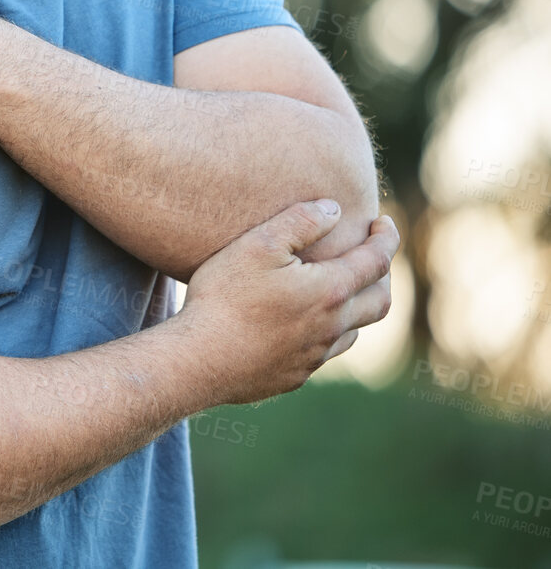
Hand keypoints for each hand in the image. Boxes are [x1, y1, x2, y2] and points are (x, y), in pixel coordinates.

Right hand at [174, 200, 397, 405]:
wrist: (199, 360)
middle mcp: (332, 327)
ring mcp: (315, 356)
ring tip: (341, 292)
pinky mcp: (294, 375)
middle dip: (383, 275)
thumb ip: (300, 221)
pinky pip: (324, 354)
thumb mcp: (258, 244)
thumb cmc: (225, 297)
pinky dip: (327, 333)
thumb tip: (334, 209)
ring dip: (357, 308)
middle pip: (380, 302)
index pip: (377, 261)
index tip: (384, 223)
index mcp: (330, 291)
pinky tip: (304, 326)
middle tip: (373, 257)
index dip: (386, 238)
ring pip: (354, 332)